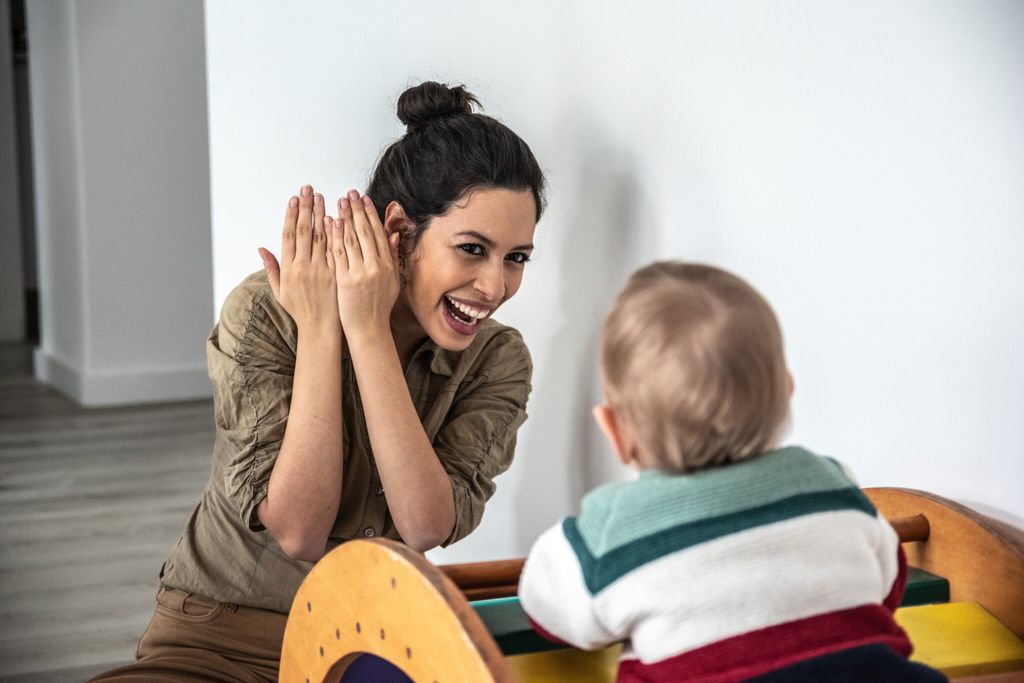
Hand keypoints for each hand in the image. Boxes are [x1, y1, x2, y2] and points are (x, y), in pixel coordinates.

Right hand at [259, 185, 340, 335]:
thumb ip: (271, 268)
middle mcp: (304, 267)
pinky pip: (336, 250)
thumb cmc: (300, 310)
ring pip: (321, 237)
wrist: (320, 329)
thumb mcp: (280, 291)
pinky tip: (336, 217)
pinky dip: (336, 233)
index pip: (289, 236)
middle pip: (305, 231)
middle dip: (306, 208)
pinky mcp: (336, 274)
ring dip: (321, 214)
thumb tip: (261, 249)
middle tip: (308, 189)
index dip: (291, 215)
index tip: (293, 199)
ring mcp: (321, 270)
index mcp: (289, 269)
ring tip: (322, 197)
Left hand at [330, 190, 400, 340]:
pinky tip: (331, 222)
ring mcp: (360, 273)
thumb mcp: (393, 281)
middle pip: (365, 232)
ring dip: (345, 218)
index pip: (378, 233)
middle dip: (356, 210)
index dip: (370, 214)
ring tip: (339, 202)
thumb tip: (394, 236)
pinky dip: (334, 237)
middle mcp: (376, 267)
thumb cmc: (379, 306)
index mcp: (388, 265)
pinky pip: (338, 254)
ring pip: (351, 240)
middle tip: (350, 193)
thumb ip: (393, 257)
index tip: (363, 199)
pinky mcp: (345, 280)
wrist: (368, 329)